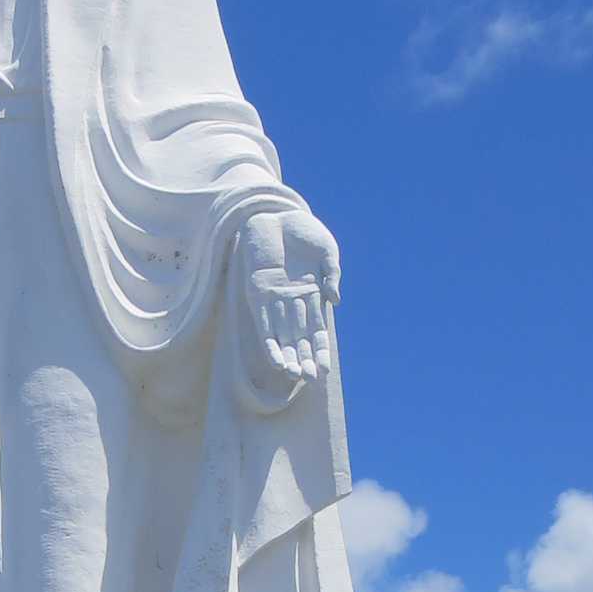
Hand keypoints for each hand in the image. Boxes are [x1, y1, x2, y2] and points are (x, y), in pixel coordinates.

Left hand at [241, 207, 338, 407]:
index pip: (316, 330)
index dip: (319, 349)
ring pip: (282, 336)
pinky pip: (263, 325)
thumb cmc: (304, 231)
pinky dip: (270, 343)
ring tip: (293, 374)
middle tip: (310, 378)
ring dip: (287, 356)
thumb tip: (335, 300)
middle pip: (299, 338)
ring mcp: (275, 300)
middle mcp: (293, 301)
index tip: (324, 369)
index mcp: (312, 294)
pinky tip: (275, 360)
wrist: (276, 213)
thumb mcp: (327, 250)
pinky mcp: (257, 294)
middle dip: (304, 358)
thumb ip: (332, 273)